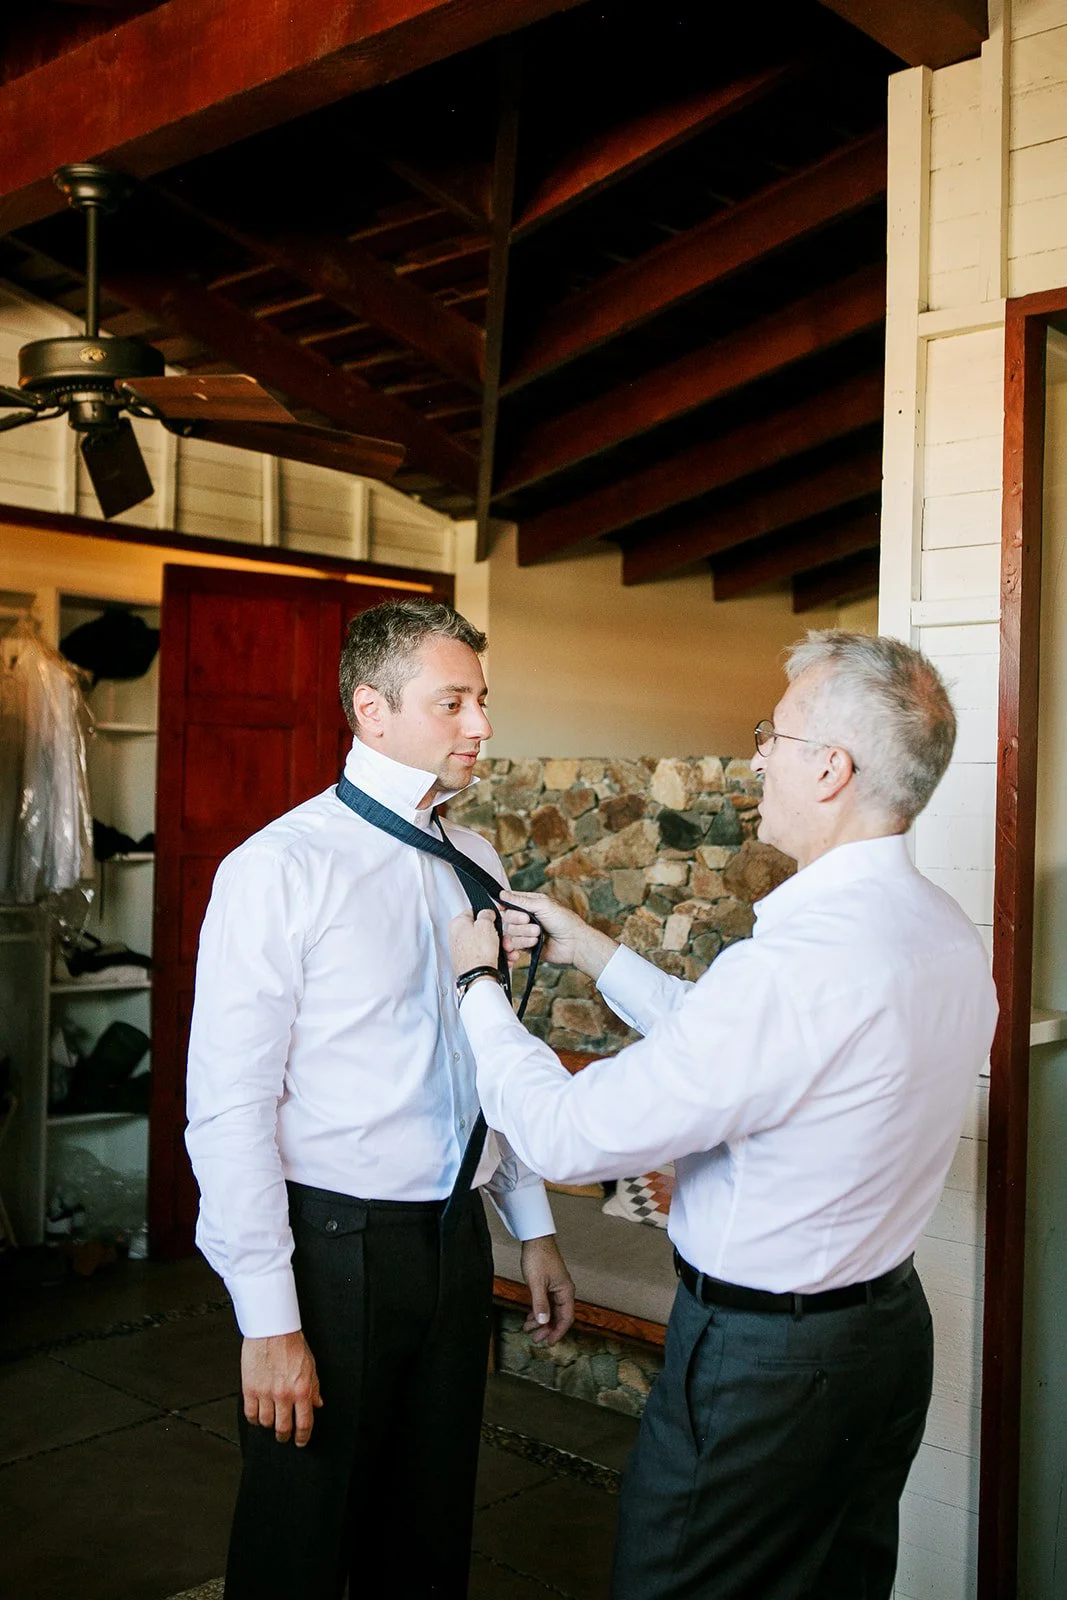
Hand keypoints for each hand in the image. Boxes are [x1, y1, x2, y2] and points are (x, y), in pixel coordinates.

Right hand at [241, 1330, 322, 1445]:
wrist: (272, 1329)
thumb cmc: (292, 1343)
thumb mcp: (311, 1365)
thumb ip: (314, 1387)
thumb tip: (317, 1404)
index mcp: (302, 1389)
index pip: (304, 1423)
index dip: (302, 1437)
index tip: (300, 1441)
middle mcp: (284, 1394)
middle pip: (283, 1428)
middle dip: (285, 1435)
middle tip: (284, 1435)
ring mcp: (265, 1393)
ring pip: (266, 1423)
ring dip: (269, 1426)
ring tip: (271, 1421)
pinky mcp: (250, 1389)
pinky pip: (251, 1414)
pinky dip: (254, 1419)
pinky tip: (258, 1415)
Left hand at [450, 906, 501, 976]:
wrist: (479, 978)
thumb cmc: (478, 953)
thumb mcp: (485, 925)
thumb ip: (486, 914)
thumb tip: (487, 913)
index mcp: (458, 924)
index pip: (473, 912)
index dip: (488, 913)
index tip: (498, 916)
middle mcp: (459, 937)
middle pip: (484, 930)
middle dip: (500, 935)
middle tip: (506, 939)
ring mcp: (466, 951)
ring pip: (489, 944)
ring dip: (503, 947)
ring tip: (509, 951)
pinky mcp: (473, 962)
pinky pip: (488, 955)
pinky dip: (499, 957)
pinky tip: (506, 959)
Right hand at [500, 890, 616, 979]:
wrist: (574, 943)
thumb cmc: (564, 921)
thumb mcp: (543, 905)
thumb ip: (521, 901)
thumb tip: (502, 894)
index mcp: (529, 904)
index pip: (509, 902)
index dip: (505, 905)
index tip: (504, 907)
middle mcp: (525, 918)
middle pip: (507, 918)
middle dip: (518, 920)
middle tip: (530, 920)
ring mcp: (525, 932)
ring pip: (510, 932)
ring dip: (524, 934)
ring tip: (538, 935)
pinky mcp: (526, 946)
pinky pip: (514, 946)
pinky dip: (521, 945)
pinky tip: (531, 944)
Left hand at [520, 1235, 575, 1345]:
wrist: (535, 1239)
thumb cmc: (538, 1257)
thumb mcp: (537, 1283)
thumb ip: (540, 1303)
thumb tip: (544, 1322)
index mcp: (566, 1291)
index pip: (566, 1318)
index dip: (558, 1332)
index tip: (549, 1342)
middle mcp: (564, 1291)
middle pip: (559, 1316)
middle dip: (547, 1329)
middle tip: (535, 1338)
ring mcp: (556, 1288)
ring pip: (551, 1311)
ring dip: (541, 1321)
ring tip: (528, 1329)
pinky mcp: (549, 1285)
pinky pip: (546, 1303)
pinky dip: (539, 1311)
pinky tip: (530, 1317)